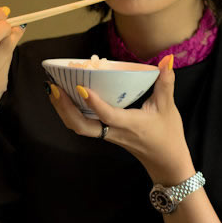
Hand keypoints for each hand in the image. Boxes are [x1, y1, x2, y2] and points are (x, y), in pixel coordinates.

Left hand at [47, 54, 194, 183]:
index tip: (80, 87)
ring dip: (63, 110)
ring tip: (53, 90)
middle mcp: (114, 132)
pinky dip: (70, 113)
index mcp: (130, 124)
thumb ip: (165, 83)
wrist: (165, 163)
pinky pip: (83, 126)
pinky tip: (65, 98)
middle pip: (81, 126)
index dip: (94, 103)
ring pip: (79, 127)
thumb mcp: (168, 107)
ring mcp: (107, 135)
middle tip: (54, 87)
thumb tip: (166, 59)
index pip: (108, 115)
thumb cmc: (168, 135)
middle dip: (64, 108)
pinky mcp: (105, 134)